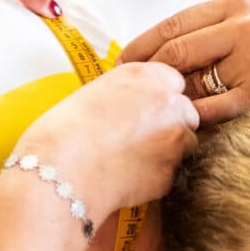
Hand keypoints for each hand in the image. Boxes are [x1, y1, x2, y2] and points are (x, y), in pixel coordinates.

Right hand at [15, 63, 197, 222]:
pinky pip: (171, 173)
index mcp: (149, 75)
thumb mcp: (98, 91)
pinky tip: (128, 175)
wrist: (62, 168)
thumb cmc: (66, 129)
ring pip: (185, 145)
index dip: (159, 99)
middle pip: (187, 113)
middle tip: (140, 137)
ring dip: (167, 151)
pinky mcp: (171, 173)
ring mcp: (176, 140)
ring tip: (132, 158)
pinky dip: (156, 176)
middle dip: (171, 124)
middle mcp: (170, 103)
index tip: (145, 110)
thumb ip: (128, 92)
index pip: (175, 82)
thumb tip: (136, 105)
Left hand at [117, 0, 249, 123]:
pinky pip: (207, 112)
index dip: (140, 48)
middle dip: (145, 76)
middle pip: (174, 53)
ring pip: (188, 84)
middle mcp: (246, 27)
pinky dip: (189, 122)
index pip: (173, 25)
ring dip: (167, 101)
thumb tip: (149, 55)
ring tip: (151, 113)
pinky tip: (180, 129)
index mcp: (238, 5)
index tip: (122, 65)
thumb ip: (210, 32)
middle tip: (127, 94)